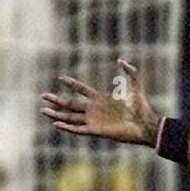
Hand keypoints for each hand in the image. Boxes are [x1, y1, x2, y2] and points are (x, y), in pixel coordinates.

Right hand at [40, 60, 161, 145]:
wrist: (146, 125)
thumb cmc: (142, 107)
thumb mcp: (136, 86)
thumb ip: (130, 72)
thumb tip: (121, 60)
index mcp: (101, 99)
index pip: (82, 90)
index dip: (73, 84)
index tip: (61, 78)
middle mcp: (95, 110)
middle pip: (71, 104)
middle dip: (57, 101)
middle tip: (44, 96)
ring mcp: (95, 121)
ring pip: (71, 117)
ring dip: (57, 115)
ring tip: (43, 110)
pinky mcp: (97, 131)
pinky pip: (78, 129)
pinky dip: (67, 127)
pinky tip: (56, 124)